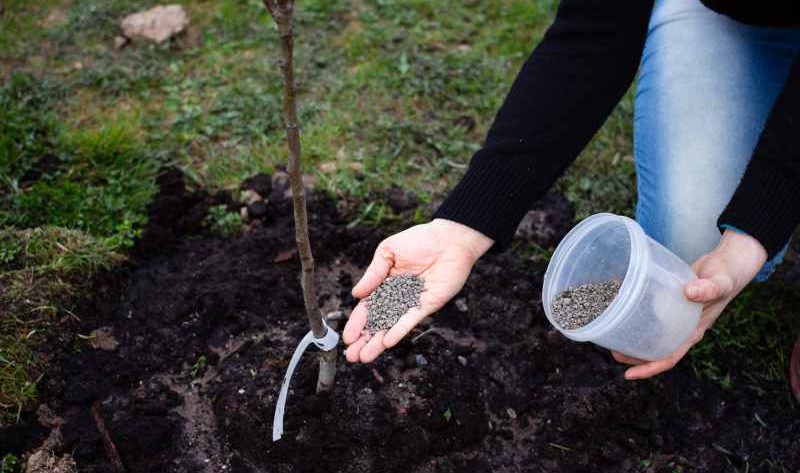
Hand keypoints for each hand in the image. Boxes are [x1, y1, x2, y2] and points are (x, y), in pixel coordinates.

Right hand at [343, 219, 492, 362]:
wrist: (449, 239)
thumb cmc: (418, 240)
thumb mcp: (388, 252)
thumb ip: (373, 274)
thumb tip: (356, 294)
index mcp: (384, 284)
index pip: (367, 308)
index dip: (357, 323)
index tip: (347, 337)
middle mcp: (396, 297)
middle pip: (377, 323)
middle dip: (364, 340)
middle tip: (352, 357)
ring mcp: (411, 303)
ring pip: (391, 326)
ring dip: (378, 343)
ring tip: (364, 358)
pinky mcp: (427, 305)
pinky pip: (410, 320)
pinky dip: (399, 331)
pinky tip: (388, 342)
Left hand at [612, 229, 767, 378]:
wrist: (730, 262)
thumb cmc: (727, 275)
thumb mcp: (720, 282)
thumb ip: (709, 288)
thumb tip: (690, 292)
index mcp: (694, 330)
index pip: (670, 357)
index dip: (649, 368)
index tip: (629, 375)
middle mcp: (684, 327)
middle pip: (657, 349)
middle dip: (635, 356)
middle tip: (613, 353)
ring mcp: (677, 316)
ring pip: (653, 334)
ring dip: (635, 338)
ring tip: (613, 337)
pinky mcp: (672, 302)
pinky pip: (654, 314)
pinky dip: (639, 314)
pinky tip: (623, 308)